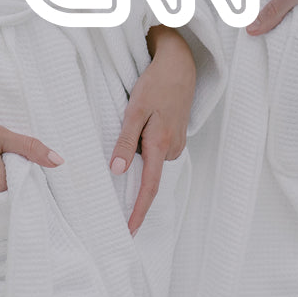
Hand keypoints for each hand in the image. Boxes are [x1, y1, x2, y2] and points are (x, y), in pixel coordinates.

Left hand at [111, 25, 195, 234]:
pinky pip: (154, 148)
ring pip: (148, 157)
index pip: (148, 187)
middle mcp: (172, 149)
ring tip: (137, 116)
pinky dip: (144, 141)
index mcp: (160, 144)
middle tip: (122, 142)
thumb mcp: (135, 110)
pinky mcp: (175, 137)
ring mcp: (176, 143)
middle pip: (144, 170)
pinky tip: (145, 119)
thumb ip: (125, 141)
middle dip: (130, 164)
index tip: (129, 231)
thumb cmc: (156, 84)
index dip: (138, 211)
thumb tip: (117, 171)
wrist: (181, 65)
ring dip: (137, 147)